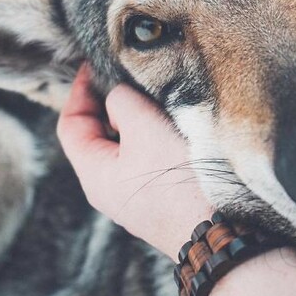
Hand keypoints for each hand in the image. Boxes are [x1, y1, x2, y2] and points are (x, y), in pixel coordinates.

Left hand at [57, 64, 212, 259]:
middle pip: (98, 135)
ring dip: (137, 119)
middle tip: (129, 75)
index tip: (95, 65)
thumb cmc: (178, 180)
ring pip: (127, 147)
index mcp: (94, 174)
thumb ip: (121, 101)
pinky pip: (149, 160)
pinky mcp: (164, 199)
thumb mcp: (143, 127)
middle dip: (110, 102)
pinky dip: (154, 136)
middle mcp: (111, 190)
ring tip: (155, 94)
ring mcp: (138, 198)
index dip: (78, 90)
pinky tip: (175, 123)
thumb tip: (118, 95)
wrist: (224, 231)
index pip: (71, 125)